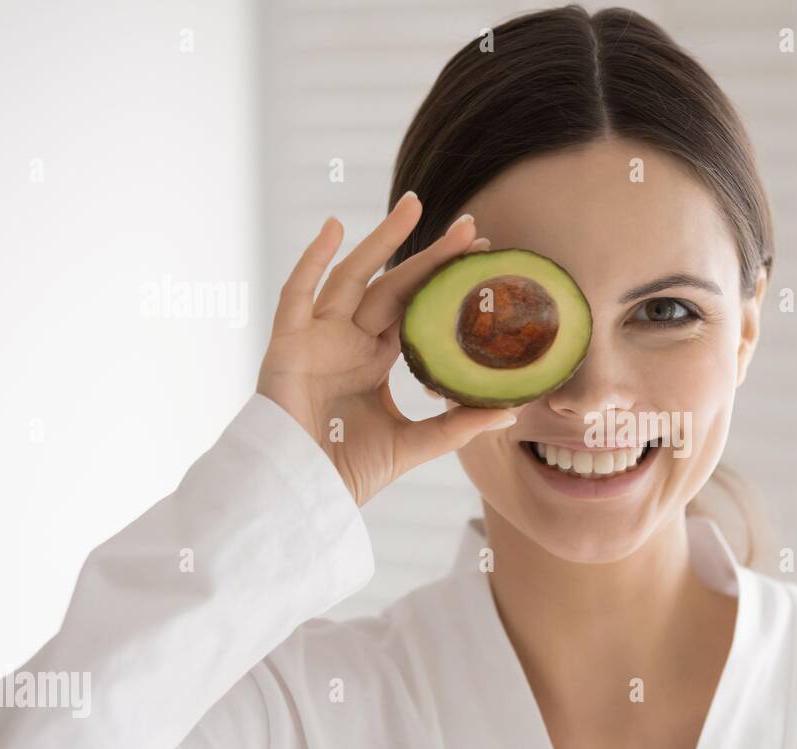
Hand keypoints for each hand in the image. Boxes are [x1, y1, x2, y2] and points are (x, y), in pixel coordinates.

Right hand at [256, 192, 517, 506]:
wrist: (301, 494)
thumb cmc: (348, 471)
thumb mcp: (414, 443)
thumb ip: (457, 426)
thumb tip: (509, 411)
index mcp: (374, 360)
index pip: (416, 310)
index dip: (445, 284)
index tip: (481, 260)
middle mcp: (347, 341)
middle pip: (394, 286)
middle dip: (430, 257)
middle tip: (469, 226)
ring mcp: (317, 338)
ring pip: (353, 277)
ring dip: (382, 240)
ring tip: (415, 206)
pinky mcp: (287, 344)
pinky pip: (297, 294)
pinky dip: (312, 259)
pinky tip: (334, 227)